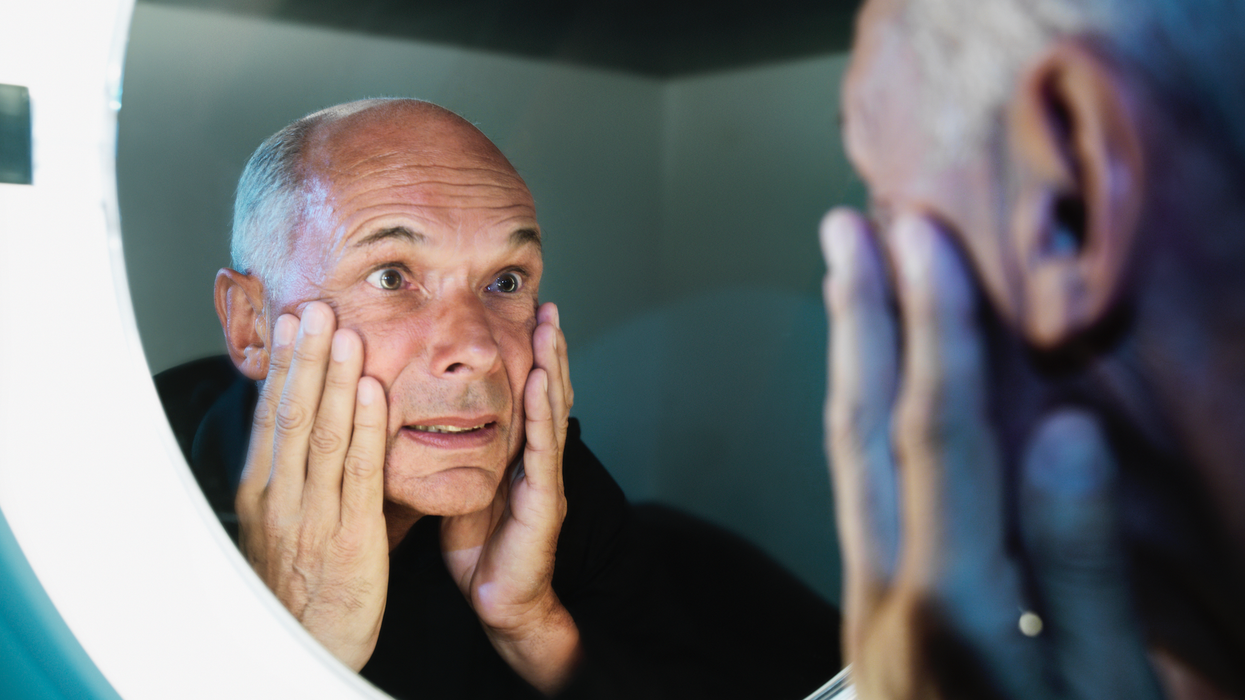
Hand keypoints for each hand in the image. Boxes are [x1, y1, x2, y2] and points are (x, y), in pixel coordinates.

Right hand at [235, 301, 389, 671]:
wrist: (307, 646)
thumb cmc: (299, 584)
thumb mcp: (284, 524)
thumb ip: (296, 475)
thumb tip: (307, 422)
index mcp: (262, 492)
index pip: (272, 416)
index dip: (282, 367)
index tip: (291, 322)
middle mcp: (281, 497)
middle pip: (293, 414)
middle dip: (305, 359)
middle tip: (316, 308)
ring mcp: (314, 516)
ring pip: (324, 435)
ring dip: (335, 381)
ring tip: (344, 333)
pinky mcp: (352, 536)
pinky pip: (360, 473)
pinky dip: (367, 429)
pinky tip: (373, 392)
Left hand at [440, 301, 580, 694]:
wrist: (501, 602)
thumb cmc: (479, 547)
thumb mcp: (461, 485)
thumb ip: (453, 451)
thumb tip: (418, 415)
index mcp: (518, 455)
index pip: (526, 396)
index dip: (528, 356)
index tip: (524, 315)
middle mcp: (538, 460)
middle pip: (546, 394)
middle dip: (549, 349)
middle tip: (547, 307)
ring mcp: (546, 478)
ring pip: (551, 412)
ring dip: (553, 367)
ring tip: (550, 329)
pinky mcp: (545, 501)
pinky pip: (543, 450)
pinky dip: (542, 412)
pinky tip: (540, 382)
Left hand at [821, 209, 1162, 698]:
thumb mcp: (1110, 695)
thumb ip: (1084, 568)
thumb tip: (1060, 430)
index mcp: (956, 604)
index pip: (939, 435)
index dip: (932, 328)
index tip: (919, 233)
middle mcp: (890, 593)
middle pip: (865, 431)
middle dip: (860, 320)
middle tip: (848, 226)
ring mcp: (869, 605)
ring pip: (846, 458)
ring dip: (848, 361)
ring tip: (849, 282)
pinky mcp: (874, 617)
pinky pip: (855, 493)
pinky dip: (859, 420)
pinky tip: (868, 388)